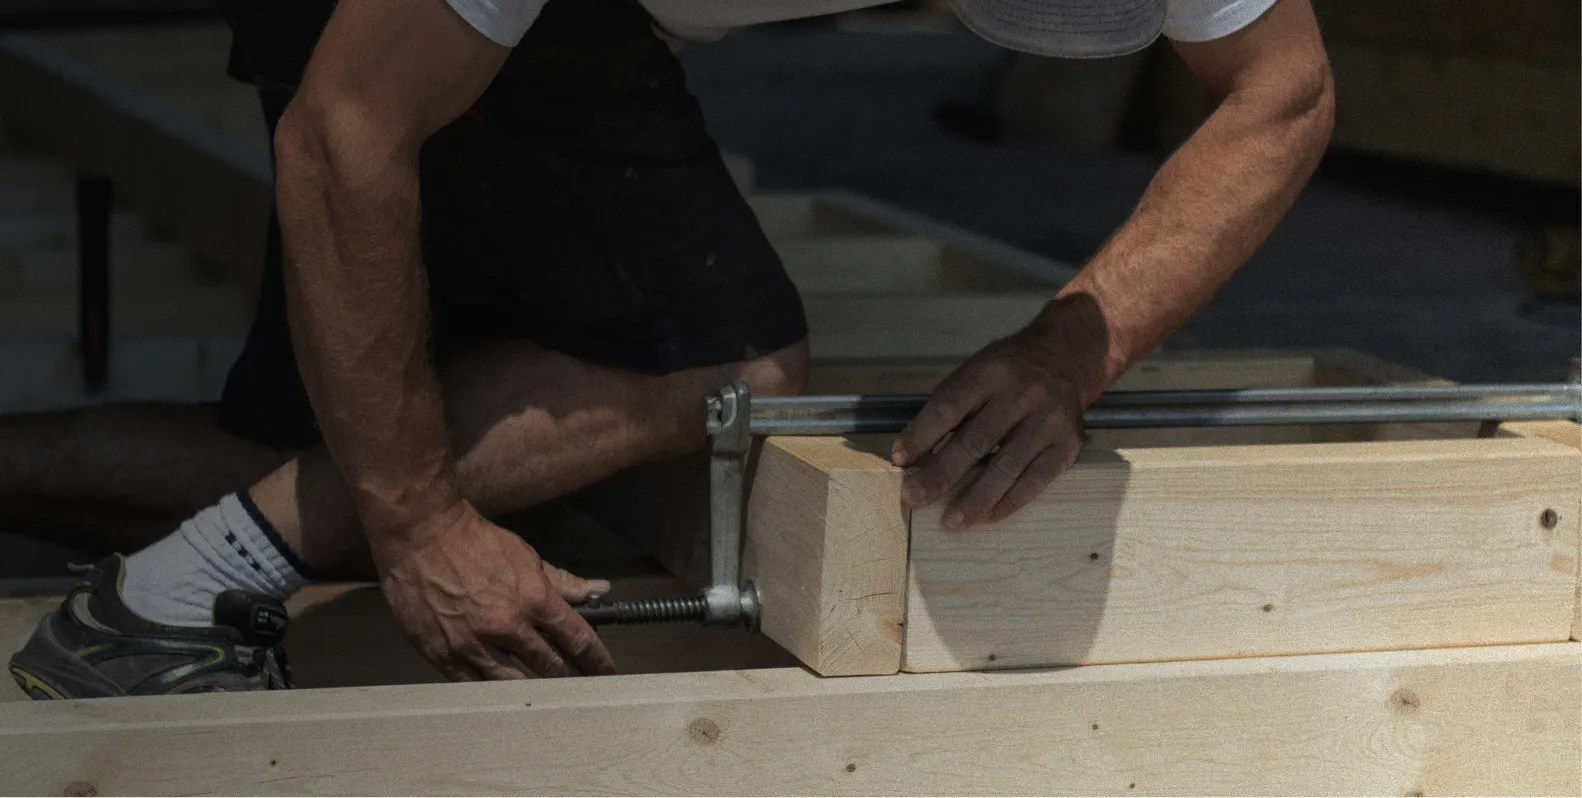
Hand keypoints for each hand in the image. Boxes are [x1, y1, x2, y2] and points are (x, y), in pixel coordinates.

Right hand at [370, 502, 614, 679]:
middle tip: (575, 683)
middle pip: (550, 666)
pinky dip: (491, 688)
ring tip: (541, 691)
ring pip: (513, 682)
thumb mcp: (526, 557)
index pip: (577, 639)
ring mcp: (473, 644)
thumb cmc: (475, 542)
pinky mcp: (443, 654)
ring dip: (531, 687)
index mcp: (534, 600)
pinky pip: (474, 685)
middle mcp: (507, 627)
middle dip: (567, 676)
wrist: (422, 535)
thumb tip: (599, 591)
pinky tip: (500, 689)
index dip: (596, 659)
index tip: (604, 670)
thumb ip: (563, 582)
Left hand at [891, 323, 1092, 529]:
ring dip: (975, 499)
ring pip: (1006, 467)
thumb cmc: (1007, 372)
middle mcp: (1023, 394)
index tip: (899, 460)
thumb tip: (914, 455)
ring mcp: (1049, 421)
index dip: (921, 435)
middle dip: (941, 474)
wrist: (1065, 359)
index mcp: (991, 371)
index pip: (949, 407)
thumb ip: (949, 408)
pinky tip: (986, 517)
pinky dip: (1008, 503)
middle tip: (914, 498)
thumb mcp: (976, 371)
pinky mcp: (1067, 445)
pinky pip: (1035, 481)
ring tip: (951, 522)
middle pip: (976, 441)